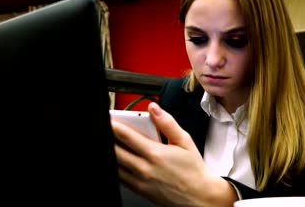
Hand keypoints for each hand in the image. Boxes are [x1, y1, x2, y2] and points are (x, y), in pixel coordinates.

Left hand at [111, 102, 237, 206]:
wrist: (199, 197)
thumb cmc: (193, 170)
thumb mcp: (184, 141)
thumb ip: (167, 123)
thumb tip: (154, 108)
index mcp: (155, 153)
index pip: (126, 136)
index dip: (113, 125)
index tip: (107, 119)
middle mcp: (144, 168)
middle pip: (115, 150)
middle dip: (107, 138)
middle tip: (105, 129)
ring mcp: (139, 181)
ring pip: (115, 164)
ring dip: (110, 152)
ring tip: (111, 142)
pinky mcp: (138, 190)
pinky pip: (119, 177)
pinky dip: (115, 166)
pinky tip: (119, 158)